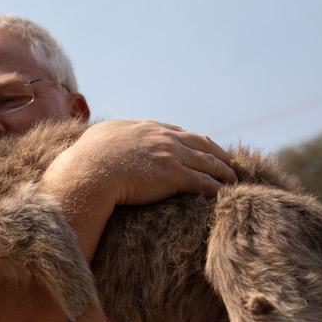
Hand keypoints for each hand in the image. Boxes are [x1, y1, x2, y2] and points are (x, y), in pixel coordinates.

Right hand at [43, 120, 236, 210]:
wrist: (89, 171)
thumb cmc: (87, 158)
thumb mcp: (98, 137)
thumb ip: (106, 135)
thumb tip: (97, 138)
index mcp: (148, 128)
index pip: (178, 132)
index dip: (193, 141)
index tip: (201, 148)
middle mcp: (164, 137)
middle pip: (201, 142)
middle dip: (218, 153)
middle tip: (228, 162)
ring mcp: (171, 155)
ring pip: (209, 162)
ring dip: (224, 171)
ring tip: (234, 179)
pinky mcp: (174, 176)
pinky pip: (204, 182)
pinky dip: (217, 187)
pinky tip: (224, 194)